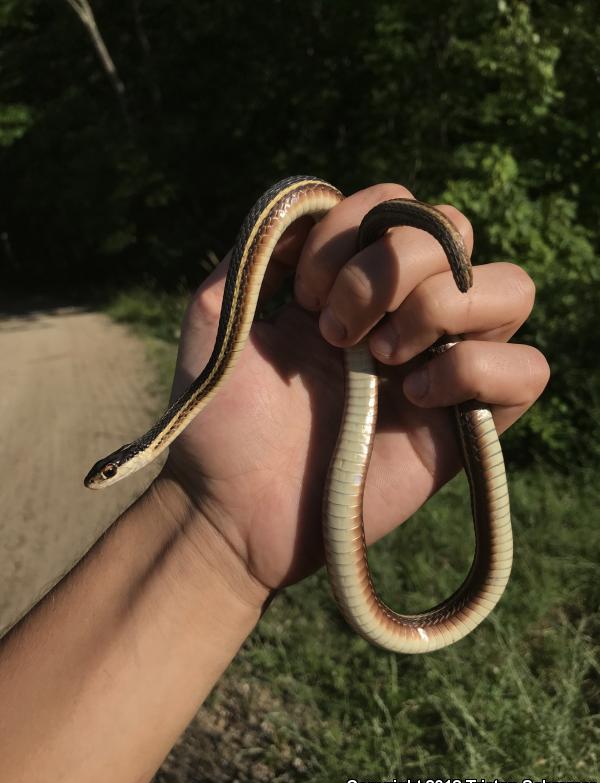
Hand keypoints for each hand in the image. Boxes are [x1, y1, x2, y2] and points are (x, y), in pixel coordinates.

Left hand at [160, 183, 548, 600]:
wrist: (235, 513)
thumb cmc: (221, 426)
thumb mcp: (215, 322)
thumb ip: (255, 256)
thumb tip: (309, 209)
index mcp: (353, 285)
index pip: (395, 205)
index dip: (352, 233)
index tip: (305, 300)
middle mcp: (404, 314)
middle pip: (456, 230)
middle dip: (390, 269)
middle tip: (339, 334)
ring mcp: (442, 365)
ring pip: (511, 287)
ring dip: (443, 307)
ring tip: (386, 359)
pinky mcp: (468, 425)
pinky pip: (528, 370)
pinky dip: (478, 369)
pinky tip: (419, 398)